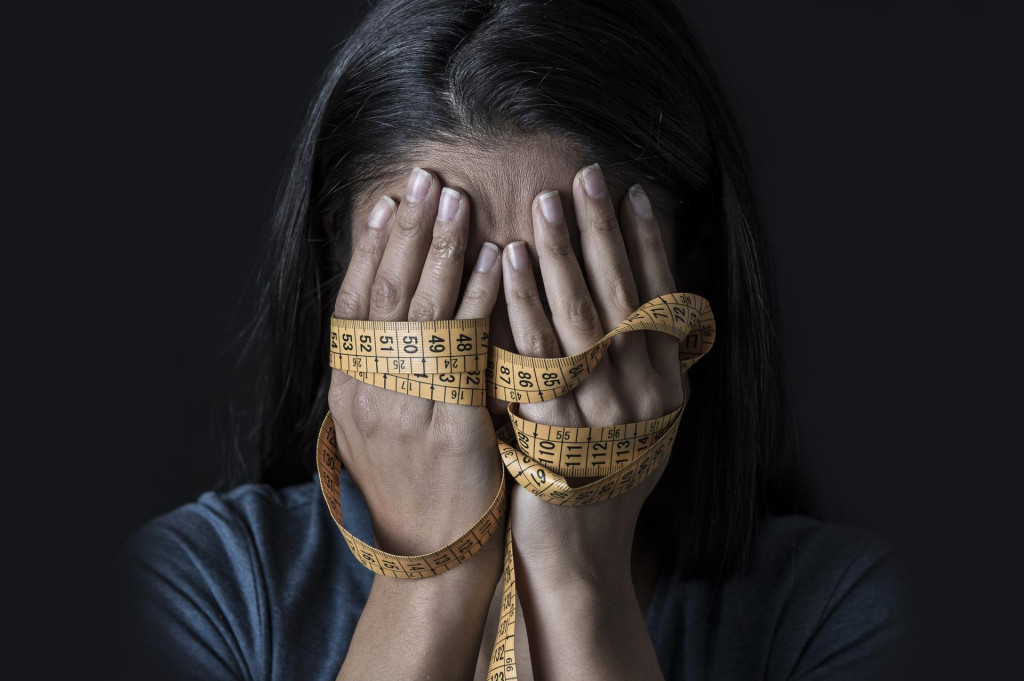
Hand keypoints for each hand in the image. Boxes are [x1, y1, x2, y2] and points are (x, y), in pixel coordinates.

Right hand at [328, 166, 504, 562]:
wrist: (433, 557)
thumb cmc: (416, 486)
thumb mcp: (380, 426)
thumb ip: (385, 369)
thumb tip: (398, 312)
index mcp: (348, 387)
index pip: (356, 301)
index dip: (373, 247)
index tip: (390, 200)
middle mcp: (367, 391)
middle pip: (386, 294)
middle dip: (408, 231)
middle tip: (426, 177)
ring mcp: (405, 409)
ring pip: (422, 311)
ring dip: (442, 249)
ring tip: (458, 199)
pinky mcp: (449, 426)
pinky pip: (465, 348)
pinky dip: (479, 299)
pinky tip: (496, 259)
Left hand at [501, 163, 686, 588]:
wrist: (580, 554)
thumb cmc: (604, 480)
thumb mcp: (644, 421)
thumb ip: (648, 365)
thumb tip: (648, 298)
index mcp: (667, 384)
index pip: (658, 296)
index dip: (645, 242)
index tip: (630, 193)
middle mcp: (642, 391)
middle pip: (621, 293)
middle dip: (602, 231)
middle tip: (586, 176)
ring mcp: (600, 409)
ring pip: (581, 314)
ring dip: (562, 253)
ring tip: (546, 203)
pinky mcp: (553, 425)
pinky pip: (537, 352)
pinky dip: (523, 303)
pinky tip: (509, 262)